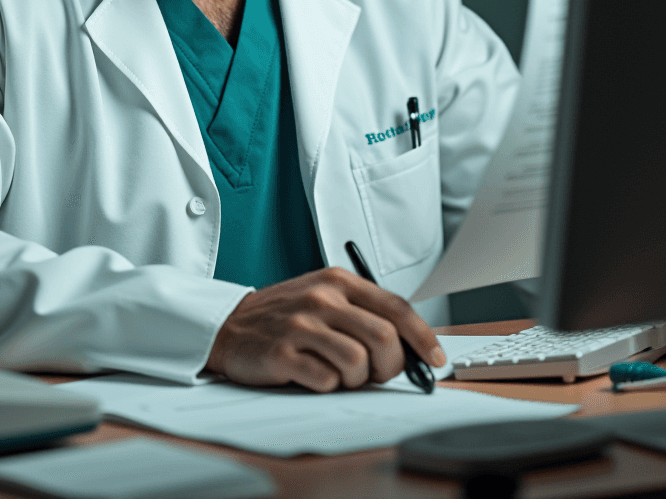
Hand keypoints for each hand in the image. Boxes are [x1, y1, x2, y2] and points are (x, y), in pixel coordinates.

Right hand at [205, 266, 445, 392]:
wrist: (229, 324)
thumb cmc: (285, 315)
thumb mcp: (324, 298)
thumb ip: (363, 313)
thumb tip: (411, 348)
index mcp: (338, 281)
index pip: (396, 308)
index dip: (423, 337)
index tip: (436, 359)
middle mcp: (322, 298)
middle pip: (384, 339)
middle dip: (390, 366)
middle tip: (375, 373)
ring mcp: (302, 325)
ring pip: (359, 363)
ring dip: (355, 378)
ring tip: (336, 371)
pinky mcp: (283, 352)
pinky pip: (327, 381)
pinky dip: (326, 385)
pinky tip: (311, 373)